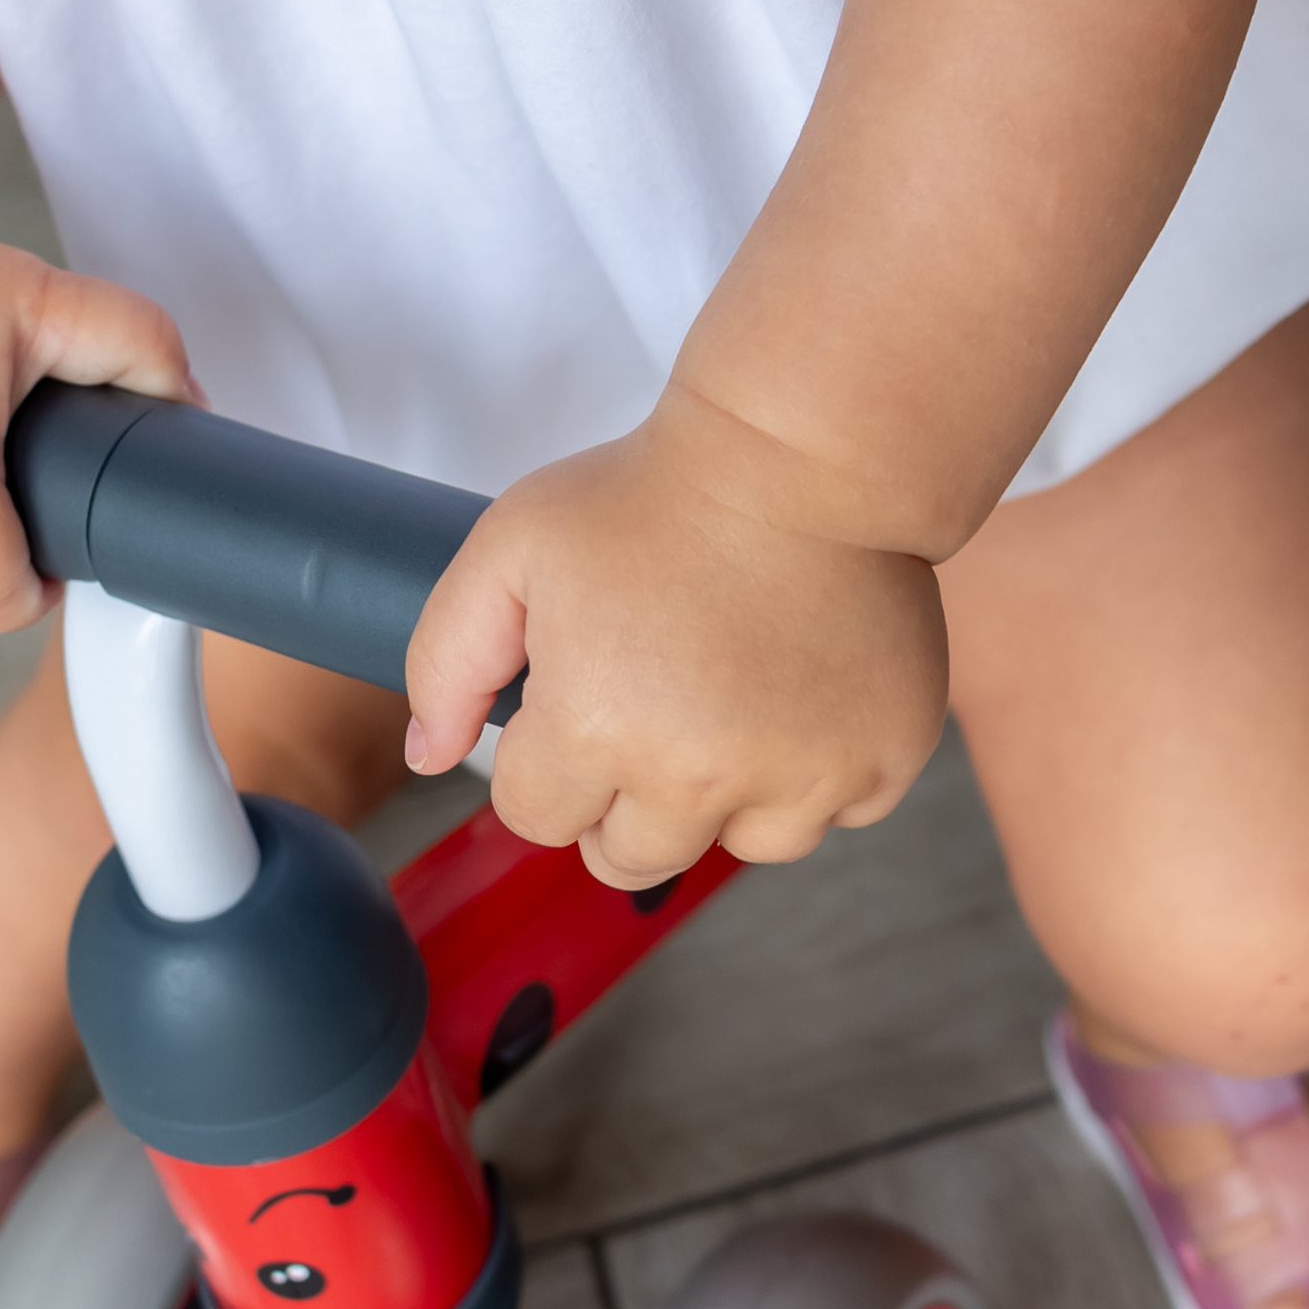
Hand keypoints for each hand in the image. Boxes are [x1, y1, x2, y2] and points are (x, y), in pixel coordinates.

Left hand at [404, 407, 949, 888]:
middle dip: (620, 797)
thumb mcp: (509, 550)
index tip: (574, 696)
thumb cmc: (651, 493)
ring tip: (732, 694)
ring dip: (725, 795)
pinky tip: (802, 691)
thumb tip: (428, 758)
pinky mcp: (880, 759)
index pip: (536, 817)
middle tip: (648, 702)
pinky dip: (820, 771)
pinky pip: (838, 813)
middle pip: (627, 856)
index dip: (543, 758)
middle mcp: (699, 778)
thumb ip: (445, 661)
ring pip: (739, 847)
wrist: (803, 453)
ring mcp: (802, 777)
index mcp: (595, 733)